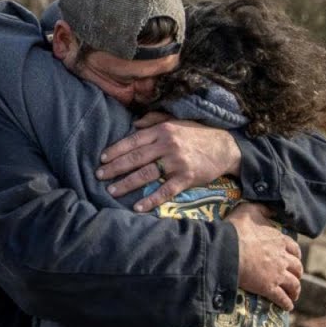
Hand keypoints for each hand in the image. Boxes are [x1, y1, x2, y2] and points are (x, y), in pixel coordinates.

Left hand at [98, 118, 241, 211]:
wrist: (226, 147)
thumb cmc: (197, 134)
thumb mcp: (176, 121)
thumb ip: (154, 120)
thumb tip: (134, 124)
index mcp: (162, 130)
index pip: (133, 140)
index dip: (116, 150)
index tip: (102, 158)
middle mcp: (168, 144)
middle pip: (135, 158)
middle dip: (114, 168)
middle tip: (99, 176)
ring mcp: (177, 162)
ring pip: (146, 174)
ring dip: (127, 184)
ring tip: (111, 191)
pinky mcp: (187, 177)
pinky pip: (165, 190)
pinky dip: (151, 199)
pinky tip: (138, 206)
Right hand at [227, 204, 301, 310]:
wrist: (228, 249)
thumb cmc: (236, 229)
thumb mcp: (249, 210)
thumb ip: (261, 208)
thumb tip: (270, 208)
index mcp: (279, 240)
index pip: (294, 249)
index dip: (295, 255)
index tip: (294, 259)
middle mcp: (282, 258)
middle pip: (297, 268)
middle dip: (297, 274)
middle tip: (294, 278)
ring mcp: (277, 274)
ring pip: (293, 284)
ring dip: (295, 290)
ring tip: (294, 295)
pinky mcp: (269, 288)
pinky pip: (282, 298)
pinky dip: (286, 303)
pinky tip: (287, 307)